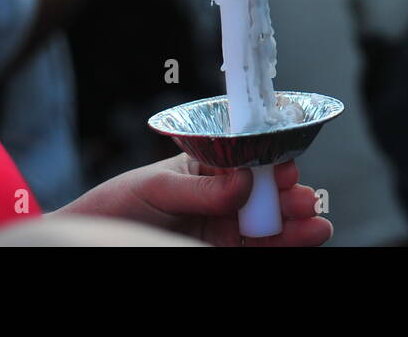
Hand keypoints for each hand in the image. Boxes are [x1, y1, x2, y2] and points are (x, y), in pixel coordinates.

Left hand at [57, 153, 332, 246]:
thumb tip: (243, 181)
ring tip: (315, 223)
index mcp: (208, 167)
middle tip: (301, 198)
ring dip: (296, 220)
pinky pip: (261, 247)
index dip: (270, 159)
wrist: (92, 241)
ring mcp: (225, 226)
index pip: (247, 158)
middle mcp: (222, 196)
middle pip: (266, 191)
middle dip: (289, 193)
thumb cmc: (117, 205)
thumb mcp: (155, 187)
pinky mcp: (224, 250)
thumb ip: (200, 188)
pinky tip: (306, 236)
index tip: (283, 165)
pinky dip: (287, 242)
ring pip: (270, 221)